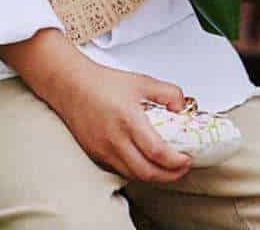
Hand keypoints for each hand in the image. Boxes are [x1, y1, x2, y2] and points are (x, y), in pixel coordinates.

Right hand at [6, 33, 191, 182]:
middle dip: (169, 175)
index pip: (156, 151)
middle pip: (146, 171)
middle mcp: (115, 140)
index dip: (175, 161)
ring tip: (169, 168)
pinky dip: (137, 172)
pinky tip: (147, 163)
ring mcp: (103, 151)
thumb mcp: (143, 82)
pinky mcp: (95, 155)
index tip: (187, 158)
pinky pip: (120, 170)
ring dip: (154, 176)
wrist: (72, 87)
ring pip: (133, 175)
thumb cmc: (104, 83)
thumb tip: (181, 108)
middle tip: (183, 168)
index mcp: (129, 120)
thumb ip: (168, 93)